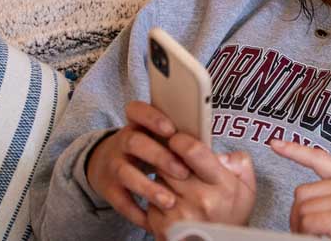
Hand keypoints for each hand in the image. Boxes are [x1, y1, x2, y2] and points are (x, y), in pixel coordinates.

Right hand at [85, 101, 191, 227]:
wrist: (108, 167)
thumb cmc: (152, 151)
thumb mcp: (164, 139)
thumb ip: (189, 141)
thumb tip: (222, 158)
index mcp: (140, 125)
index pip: (137, 110)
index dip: (152, 117)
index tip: (171, 129)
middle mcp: (124, 141)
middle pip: (134, 141)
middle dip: (159, 156)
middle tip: (182, 172)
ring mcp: (114, 164)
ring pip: (125, 172)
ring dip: (148, 186)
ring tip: (170, 201)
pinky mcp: (109, 188)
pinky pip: (120, 200)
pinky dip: (136, 211)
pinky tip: (152, 220)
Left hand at [156, 133, 256, 223]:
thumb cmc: (231, 213)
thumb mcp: (246, 187)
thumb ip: (239, 161)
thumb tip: (218, 152)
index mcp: (222, 185)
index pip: (193, 151)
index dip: (180, 140)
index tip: (177, 140)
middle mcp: (200, 199)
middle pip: (169, 163)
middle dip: (169, 160)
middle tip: (176, 164)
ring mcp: (180, 214)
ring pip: (157, 180)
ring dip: (163, 179)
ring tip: (177, 187)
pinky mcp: (163, 225)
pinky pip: (150, 199)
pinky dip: (157, 198)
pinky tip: (170, 204)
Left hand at [272, 139, 330, 240]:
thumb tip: (301, 197)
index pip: (321, 159)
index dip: (296, 151)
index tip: (275, 144)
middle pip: (302, 192)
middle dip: (297, 214)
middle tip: (309, 231)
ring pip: (302, 209)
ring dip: (302, 228)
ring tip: (319, 236)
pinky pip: (308, 222)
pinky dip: (307, 235)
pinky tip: (323, 238)